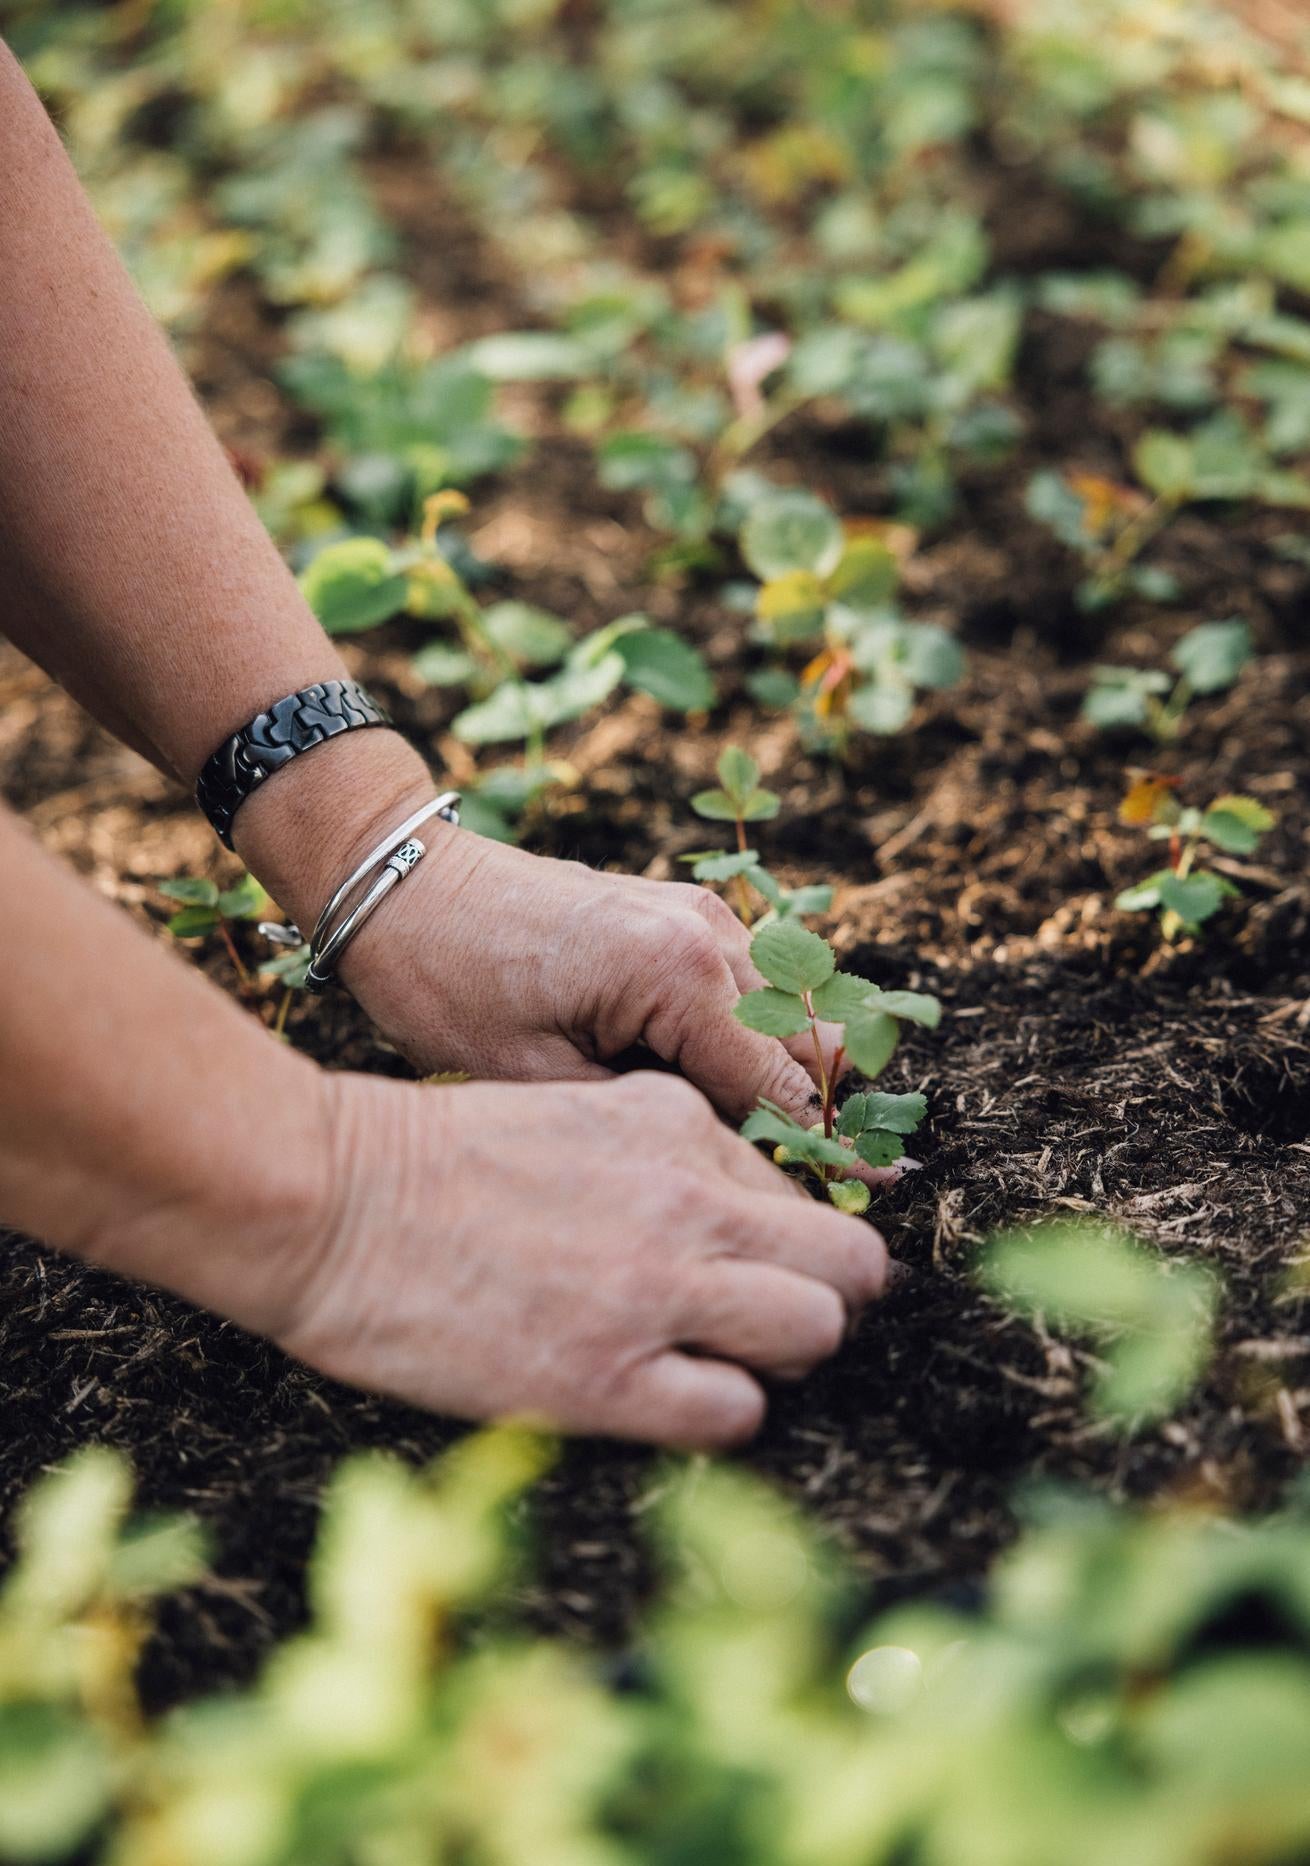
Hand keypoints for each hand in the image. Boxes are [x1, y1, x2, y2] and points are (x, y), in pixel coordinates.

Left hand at [235, 737, 858, 1133]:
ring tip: (758, 1152)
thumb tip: (724, 1166)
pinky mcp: (677, 912)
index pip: (783, 1087)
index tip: (867, 1202)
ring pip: (785, 1012)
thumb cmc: (447, 985)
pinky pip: (745, 986)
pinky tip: (709, 1093)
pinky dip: (747, 1040)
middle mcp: (708, 934)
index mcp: (680, 975)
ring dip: (781, 1076)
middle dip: (815, 1115)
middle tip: (812, 1188)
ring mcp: (698, 914)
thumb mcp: (537, 1079)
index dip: (821, 1152)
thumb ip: (642, 1122)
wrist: (399, 883)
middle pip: (807, 1044)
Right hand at [279, 1069, 888, 1445]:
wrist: (328, 1199)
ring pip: (816, 1334)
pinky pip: (738, 1413)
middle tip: (767, 1326)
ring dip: (780, 1358)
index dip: (787, 1246)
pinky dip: (719, 1414)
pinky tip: (660, 1399)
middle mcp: (689, 1199)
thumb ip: (660, 1157)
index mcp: (676, 1122)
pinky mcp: (609, 1377)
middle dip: (825, 1300)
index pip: (803, 1196)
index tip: (752, 1272)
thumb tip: (728, 1225)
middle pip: (847, 1265)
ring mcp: (656, 1289)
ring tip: (715, 1364)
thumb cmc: (427, 1161)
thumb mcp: (571, 1116)